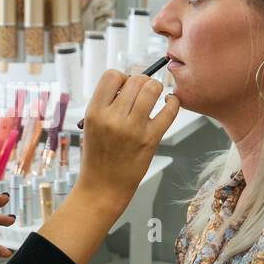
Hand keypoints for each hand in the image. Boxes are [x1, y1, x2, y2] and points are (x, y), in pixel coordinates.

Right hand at [73, 69, 178, 214]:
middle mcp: (113, 118)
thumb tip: (129, 83)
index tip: (124, 87)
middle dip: (141, 82)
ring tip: (154, 95)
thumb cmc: (97, 157)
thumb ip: (106, 104)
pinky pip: (169, 110)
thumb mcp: (90, 126)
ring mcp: (133, 128)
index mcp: (94, 112)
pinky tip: (169, 102)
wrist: (102, 188)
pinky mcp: (151, 139)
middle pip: (135, 80)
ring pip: (152, 89)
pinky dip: (173, 102)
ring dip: (156, 88)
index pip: (112, 75)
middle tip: (141, 92)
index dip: (121, 77)